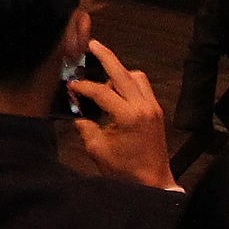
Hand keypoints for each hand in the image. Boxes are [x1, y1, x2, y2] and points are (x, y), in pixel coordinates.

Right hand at [68, 38, 174, 188]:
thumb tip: (77, 112)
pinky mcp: (157, 111)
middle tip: (91, 45)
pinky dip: (130, 83)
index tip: (71, 85)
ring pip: (136, 76)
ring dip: (119, 72)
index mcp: (128, 116)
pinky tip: (117, 91)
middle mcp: (144, 106)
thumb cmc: (124, 171)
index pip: (102, 91)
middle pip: (122, 72)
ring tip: (103, 80)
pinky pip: (143, 87)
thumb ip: (85, 126)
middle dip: (105, 56)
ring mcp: (153, 107)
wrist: (153, 183)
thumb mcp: (97, 149)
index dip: (83, 87)